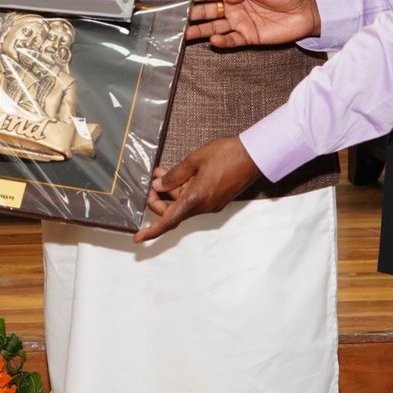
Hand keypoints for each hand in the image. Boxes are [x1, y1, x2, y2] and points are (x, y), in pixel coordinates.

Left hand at [134, 137, 259, 242]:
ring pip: (183, 203)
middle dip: (158, 200)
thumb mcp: (195, 160)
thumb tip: (159, 186)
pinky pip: (194, 198)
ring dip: (170, 191)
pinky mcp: (217, 198)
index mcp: (196, 198)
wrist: (254, 156)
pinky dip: (182, 189)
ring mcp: (211, 203)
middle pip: (173, 212)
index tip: (138, 238)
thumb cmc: (226, 155)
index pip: (169, 220)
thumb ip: (175, 175)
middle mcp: (204, 206)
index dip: (152, 231)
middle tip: (151, 182)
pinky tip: (177, 174)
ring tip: (160, 172)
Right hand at [186, 0, 320, 47]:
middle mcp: (234, 8)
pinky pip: (232, 40)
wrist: (307, 11)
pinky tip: (213, 40)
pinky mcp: (249, 37)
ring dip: (200, 30)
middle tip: (176, 18)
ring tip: (185, 33)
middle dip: (192, 14)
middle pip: (208, 12)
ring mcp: (240, 23)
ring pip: (214, 27)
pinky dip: (222, 41)